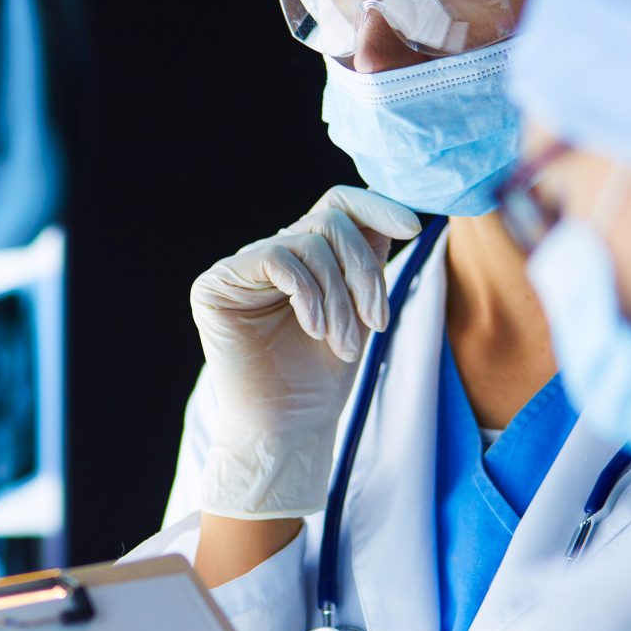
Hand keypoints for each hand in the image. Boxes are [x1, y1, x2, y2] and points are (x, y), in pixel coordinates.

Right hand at [191, 186, 419, 518]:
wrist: (288, 426)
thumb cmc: (322, 377)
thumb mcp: (360, 309)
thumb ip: (368, 260)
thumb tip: (398, 213)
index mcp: (305, 257)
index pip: (337, 204)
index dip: (376, 205)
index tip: (414, 229)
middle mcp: (271, 254)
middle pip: (330, 222)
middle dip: (363, 272)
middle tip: (377, 323)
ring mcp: (241, 268)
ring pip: (309, 241)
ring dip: (339, 297)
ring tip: (343, 344)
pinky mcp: (216, 284)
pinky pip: (277, 259)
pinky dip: (307, 294)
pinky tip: (313, 330)